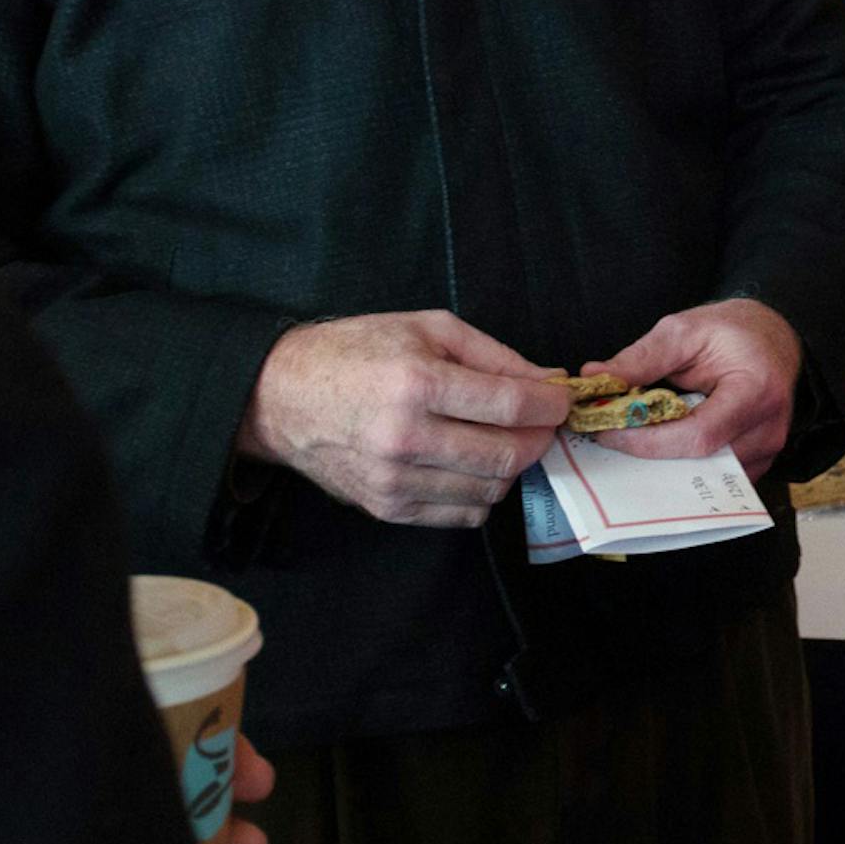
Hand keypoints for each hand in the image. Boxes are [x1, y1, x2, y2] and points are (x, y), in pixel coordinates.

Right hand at [236, 310, 573, 526]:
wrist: (282, 396)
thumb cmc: (357, 351)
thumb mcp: (428, 327)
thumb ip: (494, 355)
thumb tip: (547, 380)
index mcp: (417, 384)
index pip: (510, 406)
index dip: (550, 405)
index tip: (562, 399)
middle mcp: (406, 438)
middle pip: (505, 455)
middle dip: (539, 439)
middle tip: (543, 422)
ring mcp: (394, 480)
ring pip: (488, 491)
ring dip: (511, 467)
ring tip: (505, 440)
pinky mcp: (386, 509)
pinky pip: (459, 516)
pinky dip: (481, 494)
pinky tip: (474, 465)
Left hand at [587, 298, 801, 478]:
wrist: (773, 337)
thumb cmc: (733, 331)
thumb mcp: (686, 330)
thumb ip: (643, 357)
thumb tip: (596, 376)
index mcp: (756, 391)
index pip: (697, 435)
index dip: (648, 441)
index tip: (608, 431)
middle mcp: (768, 429)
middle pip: (699, 464)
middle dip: (648, 456)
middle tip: (607, 437)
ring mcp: (766, 451)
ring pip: (703, 477)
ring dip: (663, 464)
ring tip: (630, 439)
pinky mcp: (757, 462)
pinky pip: (713, 477)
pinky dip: (682, 466)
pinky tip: (659, 446)